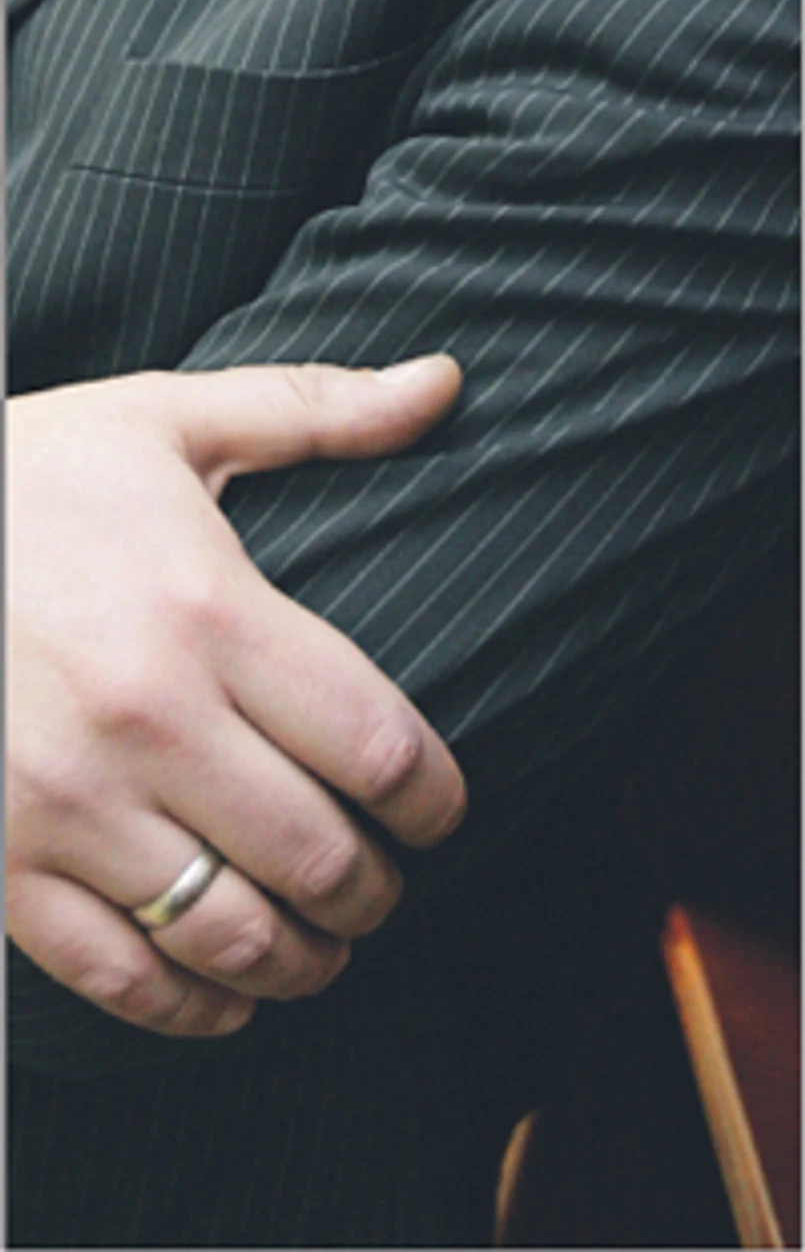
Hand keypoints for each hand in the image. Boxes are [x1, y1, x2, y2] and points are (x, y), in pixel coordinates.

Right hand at [8, 357, 465, 1039]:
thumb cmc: (31, 474)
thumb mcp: (166, 419)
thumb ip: (315, 408)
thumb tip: (446, 380)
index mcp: (206, 610)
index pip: (376, 745)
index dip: (436, 799)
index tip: (442, 809)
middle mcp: (147, 718)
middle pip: (320, 855)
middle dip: (378, 887)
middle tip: (388, 881)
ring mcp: (69, 803)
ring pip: (233, 935)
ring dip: (305, 961)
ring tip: (327, 945)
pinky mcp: (4, 864)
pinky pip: (120, 975)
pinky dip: (193, 1007)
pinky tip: (229, 991)